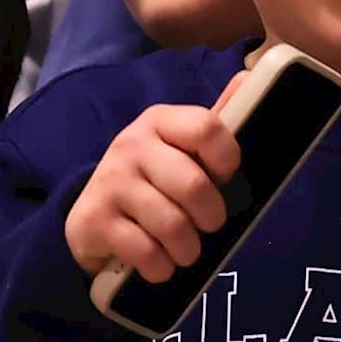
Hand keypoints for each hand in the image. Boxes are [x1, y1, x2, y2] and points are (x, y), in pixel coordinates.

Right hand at [65, 104, 238, 290]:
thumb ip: (213, 122)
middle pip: (193, 185)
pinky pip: (144, 251)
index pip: (206, 127)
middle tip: (209, 224)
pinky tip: (159, 262)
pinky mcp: (94, 221)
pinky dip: (160, 267)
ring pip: (171, 224)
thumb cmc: (151, 180)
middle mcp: (131, 145)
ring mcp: (110, 183)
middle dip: (212, 216)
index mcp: (159, 121)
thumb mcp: (180, 148)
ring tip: (186, 250)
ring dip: (188, 249)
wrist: (91, 217)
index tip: (225, 177)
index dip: (227, 158)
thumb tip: (249, 74)